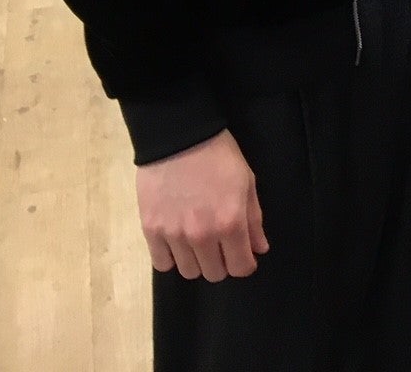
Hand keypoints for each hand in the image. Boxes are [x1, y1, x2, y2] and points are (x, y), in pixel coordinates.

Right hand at [137, 129, 268, 281]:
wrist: (180, 137)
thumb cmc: (220, 156)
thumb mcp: (247, 182)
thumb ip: (254, 220)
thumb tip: (259, 249)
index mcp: (230, 223)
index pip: (240, 267)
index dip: (245, 264)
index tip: (243, 255)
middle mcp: (202, 236)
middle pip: (214, 273)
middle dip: (222, 262)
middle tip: (220, 245)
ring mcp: (173, 235)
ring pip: (188, 271)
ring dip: (196, 261)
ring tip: (197, 241)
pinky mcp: (151, 230)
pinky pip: (162, 263)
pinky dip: (171, 257)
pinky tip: (176, 242)